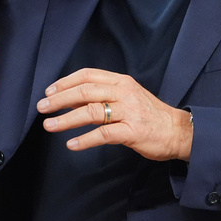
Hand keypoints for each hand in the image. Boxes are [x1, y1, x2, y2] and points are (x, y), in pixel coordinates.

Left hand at [37, 68, 193, 161]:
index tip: (49, 91)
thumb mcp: (127, 97)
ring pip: (91, 111)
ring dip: (66, 119)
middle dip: (60, 99)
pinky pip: (103, 134)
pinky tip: (72, 145)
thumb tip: (71, 99)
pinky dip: (85, 140)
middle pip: (85, 91)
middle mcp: (124, 92)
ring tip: (49, 126)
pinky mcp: (133, 131)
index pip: (88, 75)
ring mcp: (129, 111)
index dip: (66, 82)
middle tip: (42, 108)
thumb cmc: (149, 115)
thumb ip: (103, 96)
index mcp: (121, 81)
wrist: (178, 131)